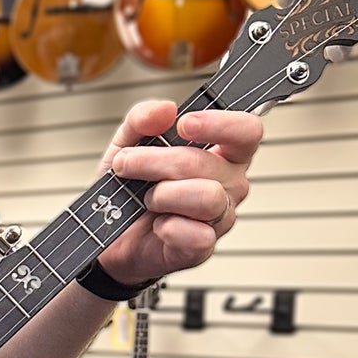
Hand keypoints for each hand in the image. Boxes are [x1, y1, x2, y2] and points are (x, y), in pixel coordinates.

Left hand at [96, 99, 263, 287]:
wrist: (109, 236)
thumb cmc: (129, 189)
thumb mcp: (126, 144)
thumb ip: (142, 120)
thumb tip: (164, 109)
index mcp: (221, 153)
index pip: (247, 131)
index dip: (221, 124)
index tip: (184, 125)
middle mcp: (228, 184)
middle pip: (209, 163)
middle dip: (159, 161)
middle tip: (127, 164)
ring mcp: (220, 217)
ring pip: (206, 198)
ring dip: (164, 194)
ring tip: (146, 198)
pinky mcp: (203, 247)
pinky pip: (197, 235)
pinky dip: (168, 228)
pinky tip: (157, 226)